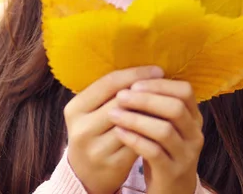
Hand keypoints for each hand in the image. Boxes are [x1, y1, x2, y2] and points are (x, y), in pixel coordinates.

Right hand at [64, 65, 164, 193]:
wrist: (84, 173)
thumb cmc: (92, 131)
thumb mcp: (90, 110)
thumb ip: (108, 93)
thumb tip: (143, 70)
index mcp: (75, 108)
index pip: (109, 83)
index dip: (135, 74)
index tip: (157, 69)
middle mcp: (82, 128)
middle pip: (121, 101)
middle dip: (147, 91)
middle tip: (167, 84)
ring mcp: (97, 149)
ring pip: (132, 122)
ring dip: (152, 110)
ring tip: (168, 100)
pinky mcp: (113, 165)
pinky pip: (138, 141)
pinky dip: (150, 129)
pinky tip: (162, 121)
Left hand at [107, 76, 203, 193]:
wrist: (171, 191)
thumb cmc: (162, 149)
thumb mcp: (165, 124)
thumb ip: (156, 104)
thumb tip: (131, 77)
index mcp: (194, 117)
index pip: (185, 91)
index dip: (159, 84)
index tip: (134, 83)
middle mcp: (194, 134)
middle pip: (175, 108)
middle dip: (145, 99)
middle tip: (121, 96)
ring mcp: (185, 155)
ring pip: (164, 130)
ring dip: (136, 119)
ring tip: (114, 114)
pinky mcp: (172, 173)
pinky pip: (153, 152)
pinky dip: (134, 139)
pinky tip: (119, 132)